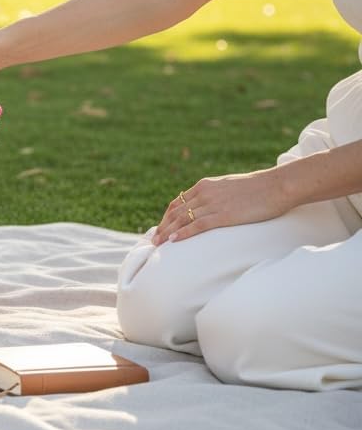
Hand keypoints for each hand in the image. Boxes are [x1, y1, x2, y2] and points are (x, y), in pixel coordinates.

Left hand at [153, 170, 293, 244]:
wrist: (277, 186)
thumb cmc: (258, 188)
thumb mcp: (229, 188)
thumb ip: (216, 195)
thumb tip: (211, 206)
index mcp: (204, 185)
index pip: (178, 202)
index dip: (167, 216)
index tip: (161, 227)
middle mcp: (204, 193)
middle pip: (175, 212)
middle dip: (162, 226)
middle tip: (153, 239)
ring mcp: (212, 204)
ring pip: (182, 219)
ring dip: (167, 232)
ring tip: (158, 244)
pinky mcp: (223, 215)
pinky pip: (197, 225)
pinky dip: (182, 233)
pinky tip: (173, 240)